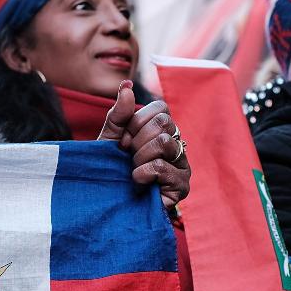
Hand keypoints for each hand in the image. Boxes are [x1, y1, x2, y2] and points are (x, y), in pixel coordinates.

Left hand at [97, 80, 190, 207]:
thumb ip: (118, 113)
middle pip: (164, 123)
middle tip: (128, 158)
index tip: (122, 143)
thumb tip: (127, 84)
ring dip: (139, 158)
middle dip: (137, 140)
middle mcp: (177, 144)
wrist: (108, 205)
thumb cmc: (110, 172)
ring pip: (164, 142)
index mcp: (163, 131)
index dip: (135, 123)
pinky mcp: (182, 185)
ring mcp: (183, 165)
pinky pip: (162, 166)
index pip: (160, 109)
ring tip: (132, 171)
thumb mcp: (109, 140)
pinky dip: (142, 173)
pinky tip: (138, 182)